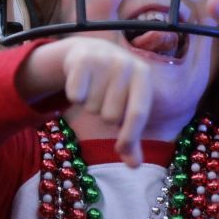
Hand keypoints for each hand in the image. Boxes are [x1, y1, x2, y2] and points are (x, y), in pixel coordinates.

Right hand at [21, 37, 153, 167]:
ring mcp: (105, 59)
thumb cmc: (114, 88)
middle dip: (104, 115)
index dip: (129, 135)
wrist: (91, 52)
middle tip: (104, 100)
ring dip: (89, 105)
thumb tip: (134, 166)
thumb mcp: (126, 108)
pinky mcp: (82, 58)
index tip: (120, 150)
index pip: (138, 113)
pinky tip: (80, 83)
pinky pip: (75, 95)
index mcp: (144, 76)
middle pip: (111, 116)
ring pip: (92, 107)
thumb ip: (130, 138)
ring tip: (94, 89)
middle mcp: (127, 65)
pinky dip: (75, 95)